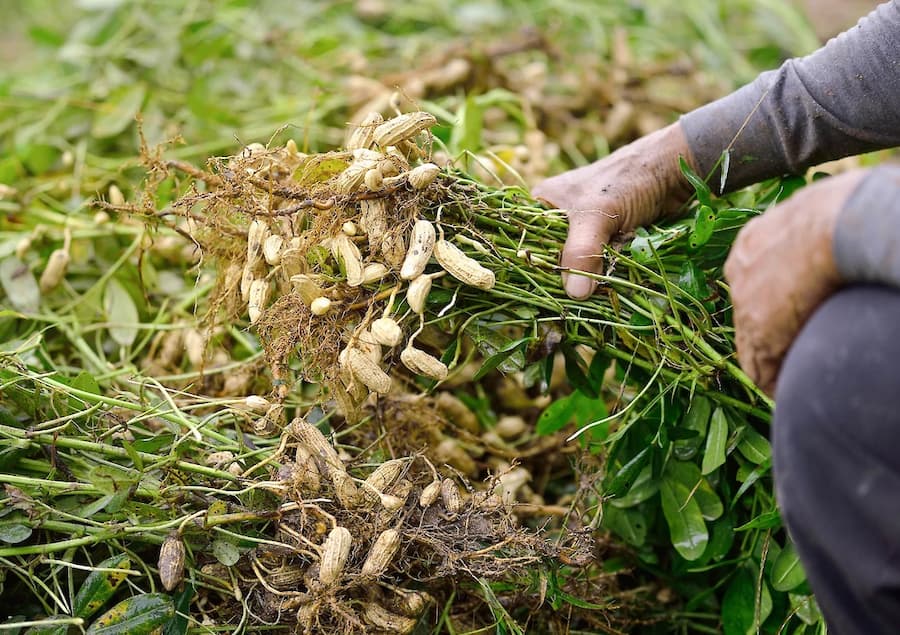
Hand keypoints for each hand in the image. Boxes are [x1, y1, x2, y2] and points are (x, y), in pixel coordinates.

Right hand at [532, 123, 695, 298]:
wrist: (675, 171)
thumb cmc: (628, 179)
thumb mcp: (597, 215)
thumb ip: (582, 252)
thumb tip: (574, 294)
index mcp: (544, 204)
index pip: (527, 243)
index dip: (533, 268)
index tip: (541, 294)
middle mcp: (562, 218)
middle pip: (553, 259)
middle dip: (565, 279)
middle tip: (570, 301)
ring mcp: (587, 231)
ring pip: (579, 266)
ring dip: (588, 281)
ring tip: (592, 299)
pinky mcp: (609, 241)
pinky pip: (600, 266)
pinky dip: (606, 276)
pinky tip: (608, 290)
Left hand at [724, 169, 866, 394]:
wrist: (835, 226)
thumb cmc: (839, 213)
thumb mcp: (812, 217)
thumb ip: (808, 235)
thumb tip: (830, 235)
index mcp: (751, 243)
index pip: (752, 284)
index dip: (771, 304)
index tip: (789, 316)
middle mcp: (738, 272)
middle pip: (748, 313)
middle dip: (767, 333)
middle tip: (789, 350)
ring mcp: (744, 303)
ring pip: (751, 345)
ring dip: (771, 362)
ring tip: (789, 377)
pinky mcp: (758, 332)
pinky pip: (759, 368)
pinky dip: (773, 381)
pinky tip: (787, 389)